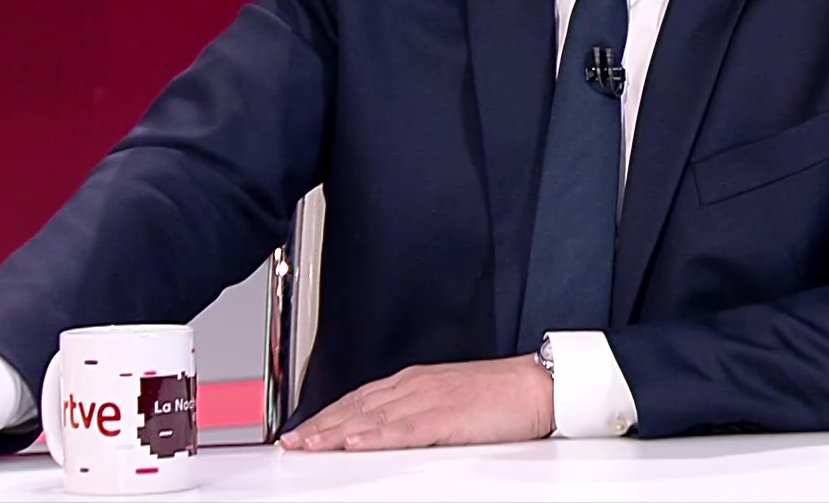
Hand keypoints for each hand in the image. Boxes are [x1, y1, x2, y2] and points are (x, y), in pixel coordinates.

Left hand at [278, 354, 552, 450]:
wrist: (538, 385)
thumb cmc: (500, 395)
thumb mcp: (448, 400)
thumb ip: (416, 413)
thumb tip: (385, 431)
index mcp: (414, 382)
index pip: (359, 400)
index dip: (327, 417)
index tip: (302, 431)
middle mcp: (415, 387)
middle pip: (356, 408)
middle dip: (320, 427)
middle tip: (291, 443)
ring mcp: (429, 400)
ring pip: (371, 418)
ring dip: (336, 432)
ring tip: (308, 445)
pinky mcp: (447, 417)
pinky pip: (404, 429)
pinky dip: (376, 436)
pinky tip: (355, 443)